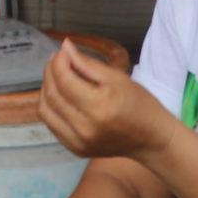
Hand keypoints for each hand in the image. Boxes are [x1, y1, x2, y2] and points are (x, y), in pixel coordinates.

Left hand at [37, 41, 178, 161]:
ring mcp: (79, 142)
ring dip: (46, 90)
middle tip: (58, 61)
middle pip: (52, 95)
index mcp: (99, 107)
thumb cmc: (140, 105)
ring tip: (57, 77)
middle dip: (50, 73)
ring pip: (46, 111)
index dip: (58, 62)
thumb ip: (88, 64)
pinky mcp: (76, 149)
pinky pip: (52, 125)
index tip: (63, 51)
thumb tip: (65, 47)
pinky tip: (61, 97)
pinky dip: (51, 107)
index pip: (64, 80)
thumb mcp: (118, 78)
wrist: (152, 139)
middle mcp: (85, 128)